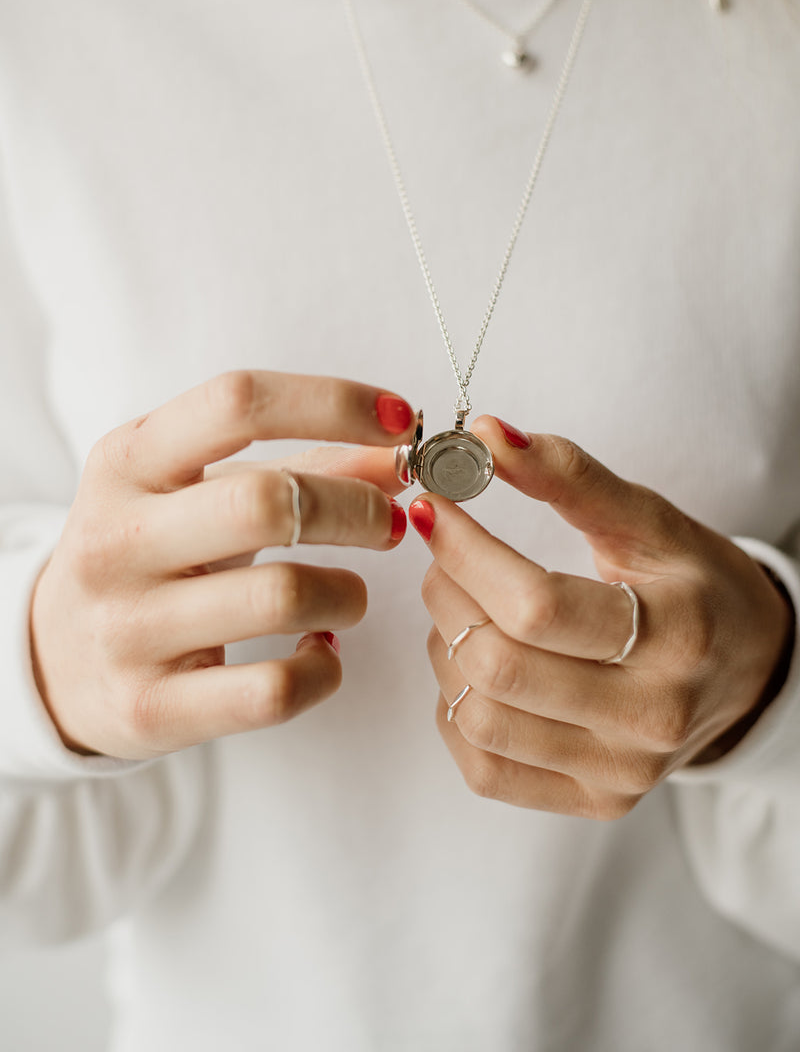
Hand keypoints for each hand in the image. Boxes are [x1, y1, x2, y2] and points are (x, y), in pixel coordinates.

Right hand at [30, 371, 414, 759]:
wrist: (53, 659)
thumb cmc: (150, 554)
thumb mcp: (202, 490)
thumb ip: (303, 465)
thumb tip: (398, 455)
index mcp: (127, 463)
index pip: (237, 404)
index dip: (333, 403)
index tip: (397, 419)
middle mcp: (118, 539)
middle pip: (268, 502)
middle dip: (357, 508)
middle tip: (389, 521)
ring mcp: (128, 628)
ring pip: (283, 596)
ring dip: (348, 593)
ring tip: (347, 595)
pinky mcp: (149, 709)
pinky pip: (274, 691)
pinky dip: (324, 669)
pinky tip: (319, 650)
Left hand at [411, 419, 793, 819]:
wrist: (748, 668)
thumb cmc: (694, 584)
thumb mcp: (650, 520)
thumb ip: (570, 476)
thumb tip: (485, 435)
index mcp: (675, 635)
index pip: (535, 604)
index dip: (465, 549)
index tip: (434, 506)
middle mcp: (650, 716)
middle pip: (498, 664)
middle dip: (446, 592)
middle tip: (442, 550)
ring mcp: (621, 770)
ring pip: (479, 718)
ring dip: (445, 648)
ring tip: (460, 606)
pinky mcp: (595, 801)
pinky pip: (485, 769)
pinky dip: (456, 710)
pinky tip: (472, 665)